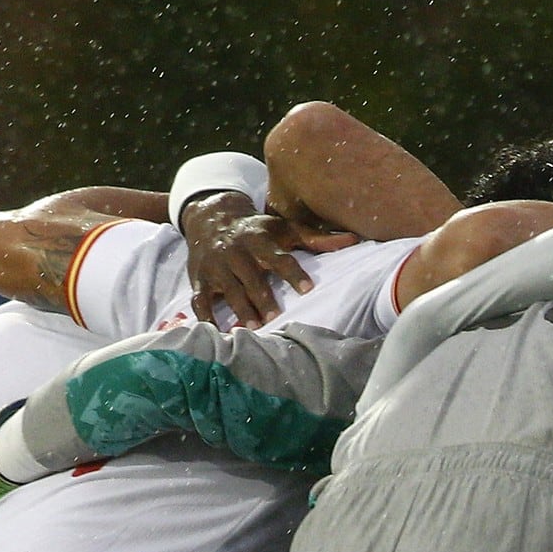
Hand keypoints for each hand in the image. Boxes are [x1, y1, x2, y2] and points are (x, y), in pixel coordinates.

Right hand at [182, 192, 355, 325]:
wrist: (211, 218)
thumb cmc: (257, 230)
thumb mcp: (284, 228)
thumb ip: (316, 238)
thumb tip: (353, 240)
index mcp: (259, 238)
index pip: (278, 257)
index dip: (293, 272)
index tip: (308, 289)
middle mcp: (236, 251)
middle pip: (251, 276)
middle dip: (262, 297)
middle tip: (275, 318)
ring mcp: (216, 266)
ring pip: (228, 289)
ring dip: (240, 309)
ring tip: (253, 329)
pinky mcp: (199, 278)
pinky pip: (199, 300)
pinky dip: (205, 317)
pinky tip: (216, 333)